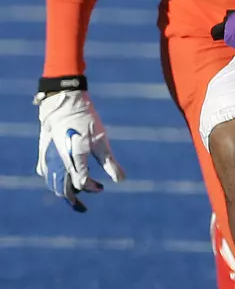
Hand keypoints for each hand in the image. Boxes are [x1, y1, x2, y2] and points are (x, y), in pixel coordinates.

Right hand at [36, 90, 124, 211]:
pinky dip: (54, 178)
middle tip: (85, 199)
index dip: (92, 187)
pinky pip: (47, 172)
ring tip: (75, 189)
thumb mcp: (101, 141)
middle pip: (64, 189)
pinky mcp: (44, 152)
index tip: (101, 187)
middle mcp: (59, 163)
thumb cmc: (85, 120)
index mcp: (74, 161)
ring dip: (64, 189)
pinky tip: (62, 176)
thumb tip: (121, 180)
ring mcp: (49, 158)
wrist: (64, 103)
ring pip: (54, 182)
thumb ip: (109, 163)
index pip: (82, 183)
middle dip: (75, 196)